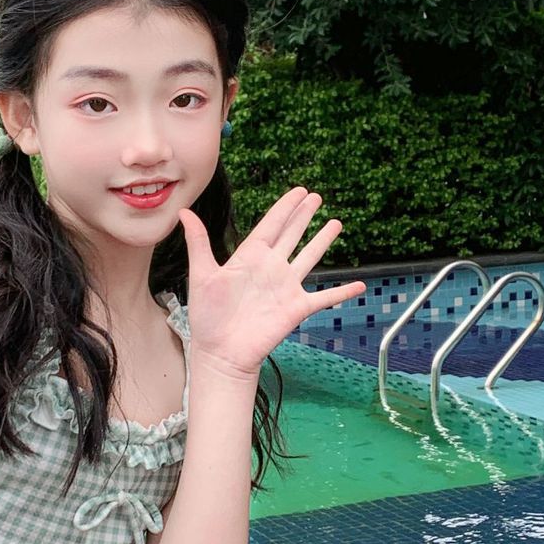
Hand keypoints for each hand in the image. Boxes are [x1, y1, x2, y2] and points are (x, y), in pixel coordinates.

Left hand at [178, 187, 367, 376]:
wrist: (220, 352)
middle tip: (317, 196)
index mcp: (249, 257)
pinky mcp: (296, 308)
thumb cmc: (207, 317)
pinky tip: (359, 286)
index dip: (286, 207)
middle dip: (304, 215)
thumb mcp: (202, 275)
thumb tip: (184, 212)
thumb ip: (198, 243)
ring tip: (336, 223)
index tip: (299, 190)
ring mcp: (285, 287)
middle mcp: (270, 268)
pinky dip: (342, 292)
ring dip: (323, 241)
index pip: (271, 224)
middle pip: (292, 235)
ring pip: (309, 257)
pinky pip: (324, 298)